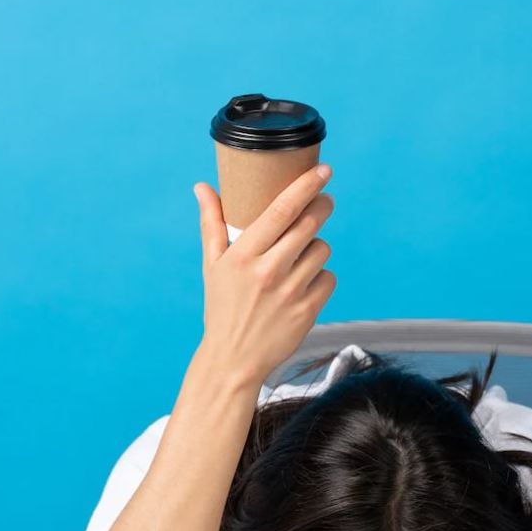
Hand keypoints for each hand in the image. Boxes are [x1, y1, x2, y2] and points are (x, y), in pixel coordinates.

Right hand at [193, 164, 335, 388]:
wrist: (233, 359)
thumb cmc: (222, 306)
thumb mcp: (213, 265)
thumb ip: (211, 223)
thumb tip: (202, 187)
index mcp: (243, 255)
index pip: (281, 210)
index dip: (306, 186)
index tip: (324, 170)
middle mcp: (268, 271)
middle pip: (309, 224)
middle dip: (321, 206)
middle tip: (323, 201)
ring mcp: (290, 292)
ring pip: (322, 250)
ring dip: (317, 246)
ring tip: (302, 254)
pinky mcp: (308, 311)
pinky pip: (329, 278)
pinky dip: (322, 277)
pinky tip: (305, 283)